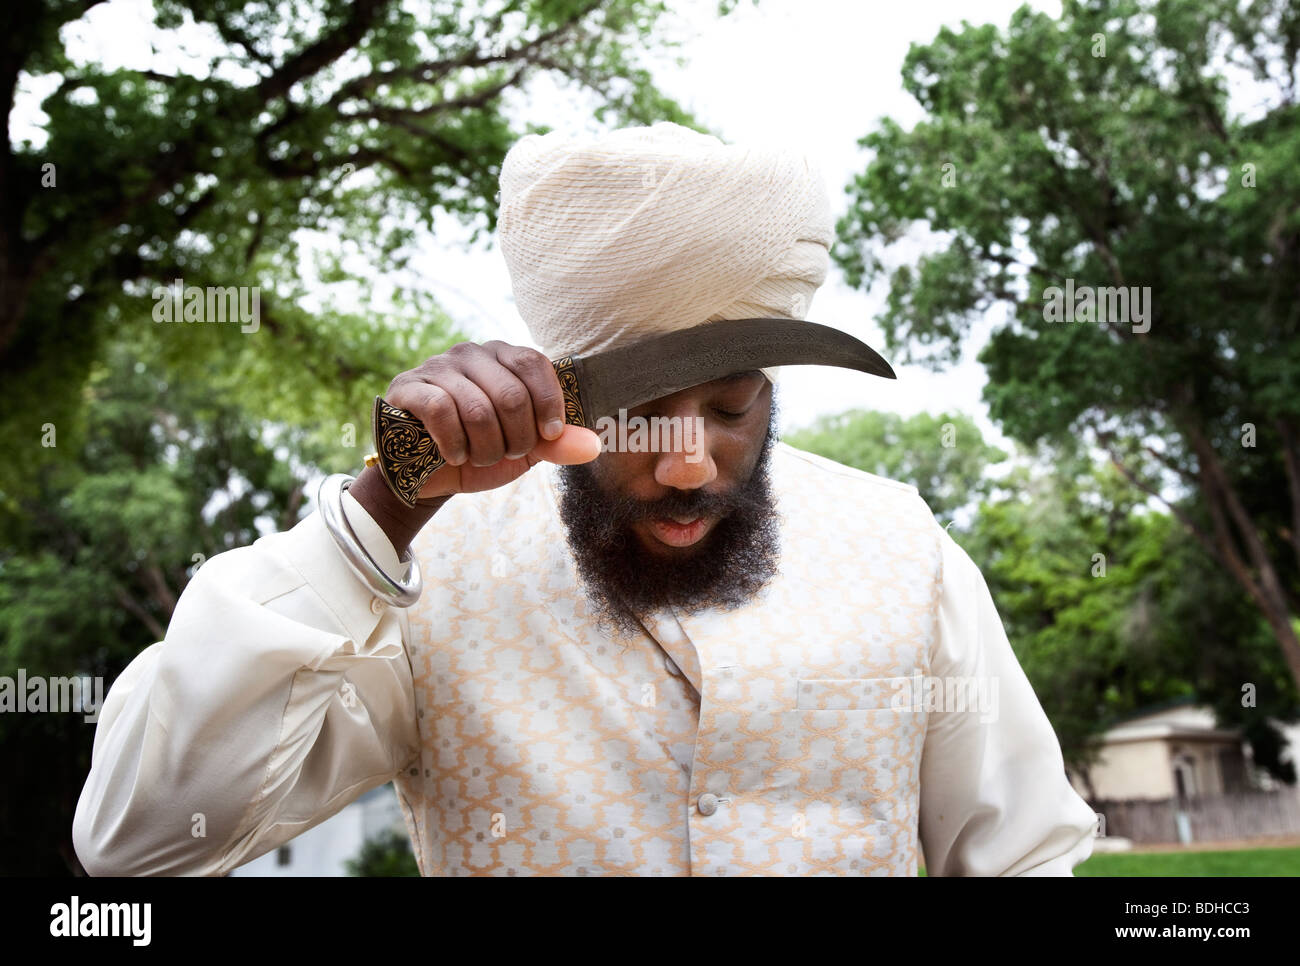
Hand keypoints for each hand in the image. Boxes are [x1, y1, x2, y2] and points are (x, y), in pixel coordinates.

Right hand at [384, 340, 601, 497]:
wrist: (432, 475)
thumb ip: (557, 444)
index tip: (550, 435)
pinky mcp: (409, 387)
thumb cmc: (481, 450)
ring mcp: (438, 367)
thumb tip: (593, 445)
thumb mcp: (526, 450)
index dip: (548, 402)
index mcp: (504, 358)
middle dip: (516, 438)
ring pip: (478, 409)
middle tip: (507, 453)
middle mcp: (472, 354)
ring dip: (485, 448)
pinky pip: (441, 411)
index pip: (534, 363)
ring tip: (479, 457)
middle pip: (510, 393)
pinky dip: (454, 444)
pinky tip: (454, 456)